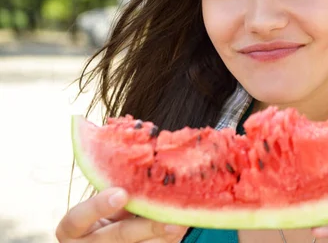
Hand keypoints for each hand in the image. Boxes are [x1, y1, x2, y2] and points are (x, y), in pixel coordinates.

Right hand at [56, 187, 187, 242]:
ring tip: (183, 222)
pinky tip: (183, 224)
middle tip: (172, 219)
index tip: (121, 193)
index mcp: (72, 230)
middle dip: (146, 226)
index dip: (97, 207)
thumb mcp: (100, 203)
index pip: (76, 219)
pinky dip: (167, 239)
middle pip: (117, 236)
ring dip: (164, 235)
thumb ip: (113, 191)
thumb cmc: (101, 212)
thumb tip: (144, 164)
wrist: (97, 240)